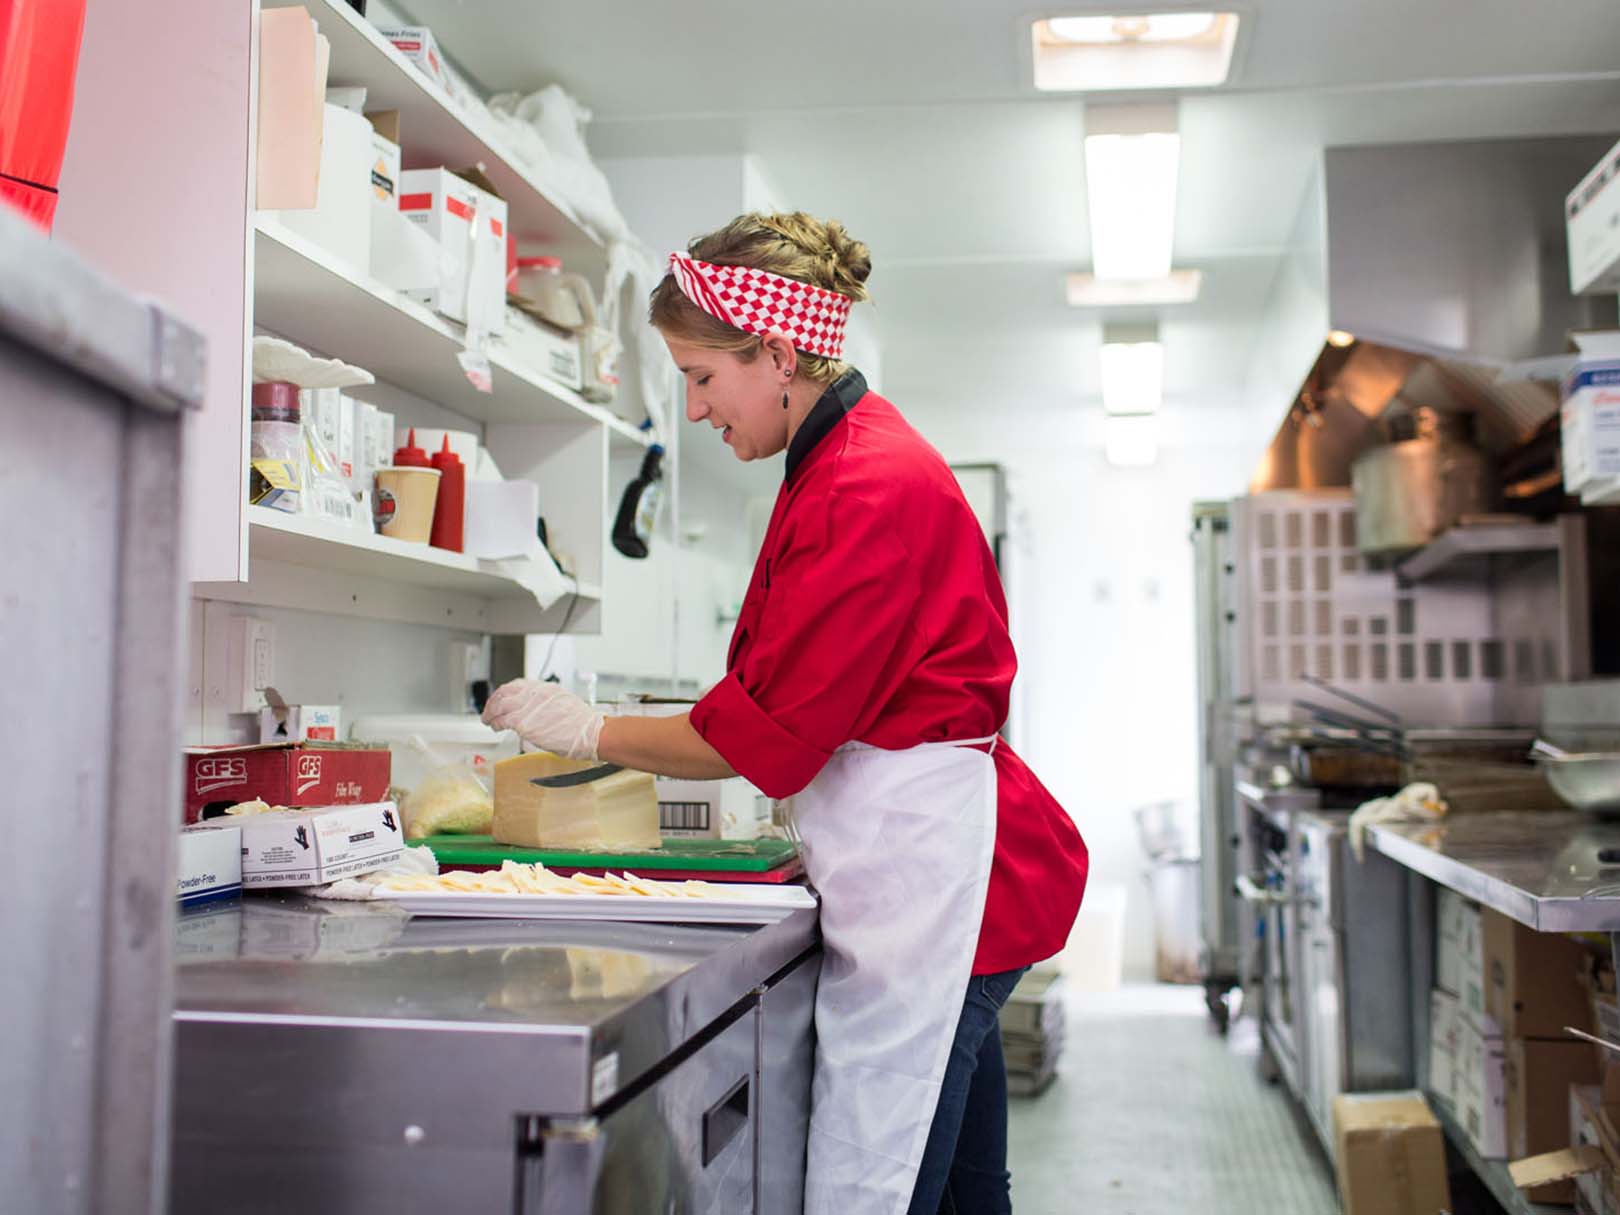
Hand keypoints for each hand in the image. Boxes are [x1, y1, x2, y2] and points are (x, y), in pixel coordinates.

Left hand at [481, 679, 603, 759]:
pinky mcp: (524, 723)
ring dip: (490, 713)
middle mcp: (535, 694)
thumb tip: (533, 710)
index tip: (499, 699)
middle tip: (488, 711)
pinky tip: (495, 727)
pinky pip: (502, 721)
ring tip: (488, 720)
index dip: (503, 693)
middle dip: (493, 702)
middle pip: (504, 693)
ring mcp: (528, 708)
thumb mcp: (563, 703)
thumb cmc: (582, 724)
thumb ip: (545, 703)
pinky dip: (496, 724)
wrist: (590, 733)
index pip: (516, 685)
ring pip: (500, 705)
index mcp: (545, 688)